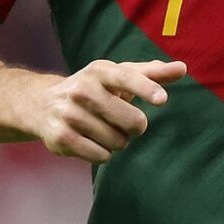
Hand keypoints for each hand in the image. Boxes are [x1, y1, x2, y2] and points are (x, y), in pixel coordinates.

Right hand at [29, 58, 186, 162]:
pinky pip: (100, 156)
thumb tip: (182, 68)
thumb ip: (151, 73)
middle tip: (125, 122)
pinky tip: (91, 141)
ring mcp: (69, 114)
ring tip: (102, 129)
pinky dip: (102, 153)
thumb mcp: (117, 76)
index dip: (145, 88)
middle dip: (135, 127)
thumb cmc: (92, 88)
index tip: (162, 99)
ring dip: (117, 141)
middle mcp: (82, 90)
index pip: (126, 78)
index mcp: (99, 71)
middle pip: (131, 120)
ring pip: (117, 141)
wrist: (41, 104)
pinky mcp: (61, 138)